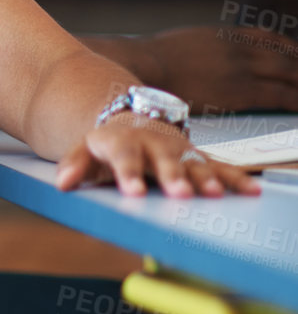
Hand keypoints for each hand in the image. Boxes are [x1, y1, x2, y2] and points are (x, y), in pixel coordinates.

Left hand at [54, 112, 260, 197]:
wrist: (131, 119)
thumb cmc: (109, 144)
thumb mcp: (86, 149)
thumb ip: (75, 165)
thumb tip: (62, 184)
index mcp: (123, 142)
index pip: (124, 156)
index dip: (128, 173)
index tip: (133, 192)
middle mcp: (154, 144)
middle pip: (164, 160)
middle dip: (173, 176)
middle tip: (180, 193)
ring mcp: (179, 149)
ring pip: (193, 162)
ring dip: (204, 178)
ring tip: (212, 193)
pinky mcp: (198, 156)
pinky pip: (219, 167)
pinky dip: (234, 178)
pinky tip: (250, 190)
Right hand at [118, 25, 297, 114]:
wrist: (146, 64)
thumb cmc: (151, 59)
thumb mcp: (183, 42)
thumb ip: (203, 47)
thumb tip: (203, 58)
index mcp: (223, 34)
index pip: (267, 37)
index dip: (289, 46)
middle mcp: (238, 48)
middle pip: (283, 55)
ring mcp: (242, 68)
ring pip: (288, 72)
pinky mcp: (242, 91)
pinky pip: (280, 95)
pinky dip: (296, 99)